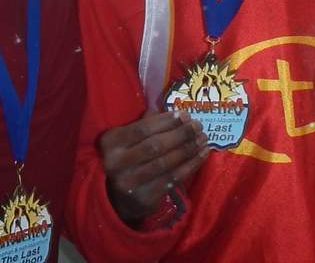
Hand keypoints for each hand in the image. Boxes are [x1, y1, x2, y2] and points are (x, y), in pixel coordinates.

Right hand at [97, 111, 209, 225]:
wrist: (120, 200)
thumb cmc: (129, 160)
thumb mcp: (128, 140)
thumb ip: (146, 125)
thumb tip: (176, 114)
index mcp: (111, 142)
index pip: (142, 129)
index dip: (166, 121)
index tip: (185, 115)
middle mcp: (116, 163)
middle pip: (155, 145)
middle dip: (180, 134)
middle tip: (198, 126)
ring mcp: (130, 183)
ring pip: (166, 163)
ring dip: (188, 149)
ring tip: (203, 139)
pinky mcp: (145, 197)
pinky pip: (173, 178)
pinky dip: (191, 165)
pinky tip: (202, 155)